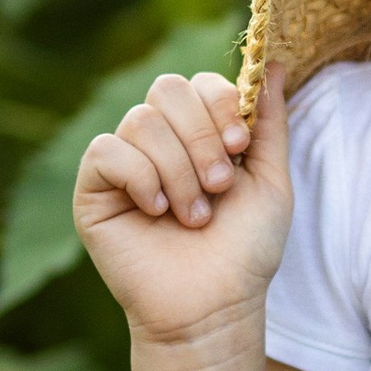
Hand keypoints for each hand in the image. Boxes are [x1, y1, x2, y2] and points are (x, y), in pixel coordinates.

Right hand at [73, 65, 293, 344]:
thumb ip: (270, 122)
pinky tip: (157, 212)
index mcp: (198, 134)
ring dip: (178, 169)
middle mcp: (158, 142)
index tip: (239, 146)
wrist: (214, 307)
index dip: (219, 104)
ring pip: (140, 121)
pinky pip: (106, 151)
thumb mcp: (270, 180)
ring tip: (194, 215)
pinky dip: (140, 178)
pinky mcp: (94, 189)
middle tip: (219, 186)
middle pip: (166, 89)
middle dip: (200, 136)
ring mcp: (124, 163)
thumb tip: (277, 63)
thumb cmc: (245, 252)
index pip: (199, 83)